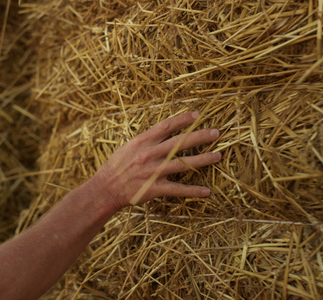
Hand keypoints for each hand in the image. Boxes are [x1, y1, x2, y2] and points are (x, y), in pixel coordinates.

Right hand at [91, 111, 220, 209]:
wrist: (104, 189)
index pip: (166, 126)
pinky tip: (207, 191)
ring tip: (218, 156)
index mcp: (142, 142)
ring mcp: (154, 172)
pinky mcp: (155, 188)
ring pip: (183, 164)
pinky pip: (178, 190)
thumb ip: (145, 141)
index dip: (183, 120)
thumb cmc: (114, 168)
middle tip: (216, 133)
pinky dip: (193, 191)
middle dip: (200, 136)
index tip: (197, 115)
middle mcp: (150, 154)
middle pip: (180, 142)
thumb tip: (161, 133)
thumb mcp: (128, 147)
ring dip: (203, 159)